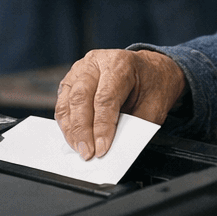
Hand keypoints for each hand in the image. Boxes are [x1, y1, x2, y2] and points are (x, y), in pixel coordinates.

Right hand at [55, 49, 185, 159]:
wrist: (150, 71)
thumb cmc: (152, 86)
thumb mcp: (153, 106)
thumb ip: (134, 125)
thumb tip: (115, 147)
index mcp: (120, 64)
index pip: (105, 97)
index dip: (102, 126)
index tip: (102, 149)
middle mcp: (97, 62)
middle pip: (81, 97)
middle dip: (82, 130)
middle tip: (87, 153)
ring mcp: (81, 69)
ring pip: (67, 100)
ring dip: (71, 129)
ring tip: (79, 149)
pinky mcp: (71, 79)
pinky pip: (63, 103)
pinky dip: (66, 123)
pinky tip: (74, 138)